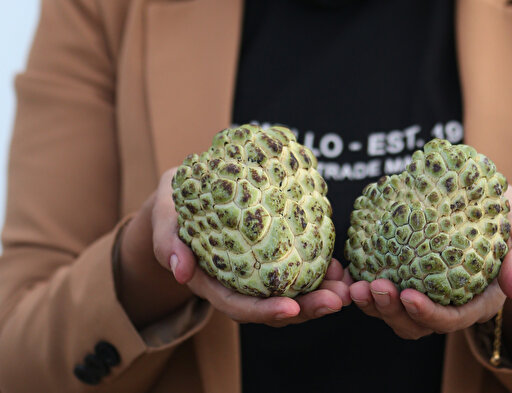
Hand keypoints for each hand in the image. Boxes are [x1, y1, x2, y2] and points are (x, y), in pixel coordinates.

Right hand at [149, 167, 350, 326]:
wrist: (179, 201)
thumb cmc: (171, 210)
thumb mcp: (163, 221)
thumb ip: (169, 243)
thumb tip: (181, 271)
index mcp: (210, 282)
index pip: (240, 305)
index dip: (265, 309)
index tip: (292, 307)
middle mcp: (236, 284)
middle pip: (273, 306)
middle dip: (307, 308)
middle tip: (339, 299)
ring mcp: (253, 273)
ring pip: (290, 293)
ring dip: (321, 294)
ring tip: (348, 286)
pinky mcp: (267, 257)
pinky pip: (294, 271)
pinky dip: (318, 272)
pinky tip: (339, 267)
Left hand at [348, 184, 511, 339]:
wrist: (497, 208)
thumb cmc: (510, 220)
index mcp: (479, 300)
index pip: (452, 319)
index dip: (429, 314)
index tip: (407, 296)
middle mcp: (451, 303)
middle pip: (418, 323)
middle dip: (392, 312)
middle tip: (372, 286)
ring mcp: (429, 292)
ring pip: (398, 313)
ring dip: (374, 305)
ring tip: (355, 285)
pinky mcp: (411, 276)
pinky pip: (388, 289)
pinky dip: (367, 286)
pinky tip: (350, 272)